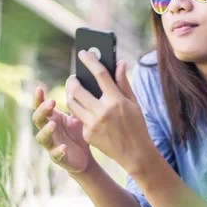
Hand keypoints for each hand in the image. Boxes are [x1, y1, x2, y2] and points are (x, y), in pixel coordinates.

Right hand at [32, 86, 92, 173]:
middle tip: (52, 102)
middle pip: (37, 119)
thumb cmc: (78, 132)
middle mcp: (48, 130)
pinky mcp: (58, 158)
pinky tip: (63, 147)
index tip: (40, 88)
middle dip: (42, 111)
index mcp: (52, 118)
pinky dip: (58, 151)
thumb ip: (74, 101)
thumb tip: (74, 79)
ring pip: (41, 138)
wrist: (85, 156)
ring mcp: (51, 144)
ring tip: (53, 124)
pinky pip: (55, 155)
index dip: (38, 98)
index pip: (40, 106)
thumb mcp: (77, 115)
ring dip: (46, 131)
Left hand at [65, 51, 152, 172]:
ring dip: (70, 94)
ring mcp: (93, 124)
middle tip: (73, 77)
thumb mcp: (133, 103)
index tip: (83, 52)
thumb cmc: (136, 125)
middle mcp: (102, 111)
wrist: (135, 153)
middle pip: (78, 89)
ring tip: (73, 90)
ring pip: (72, 103)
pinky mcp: (87, 134)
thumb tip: (120, 62)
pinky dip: (80, 112)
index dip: (90, 60)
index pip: (100, 74)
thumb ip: (123, 82)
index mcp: (116, 100)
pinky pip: (78, 118)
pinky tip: (85, 110)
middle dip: (72, 80)